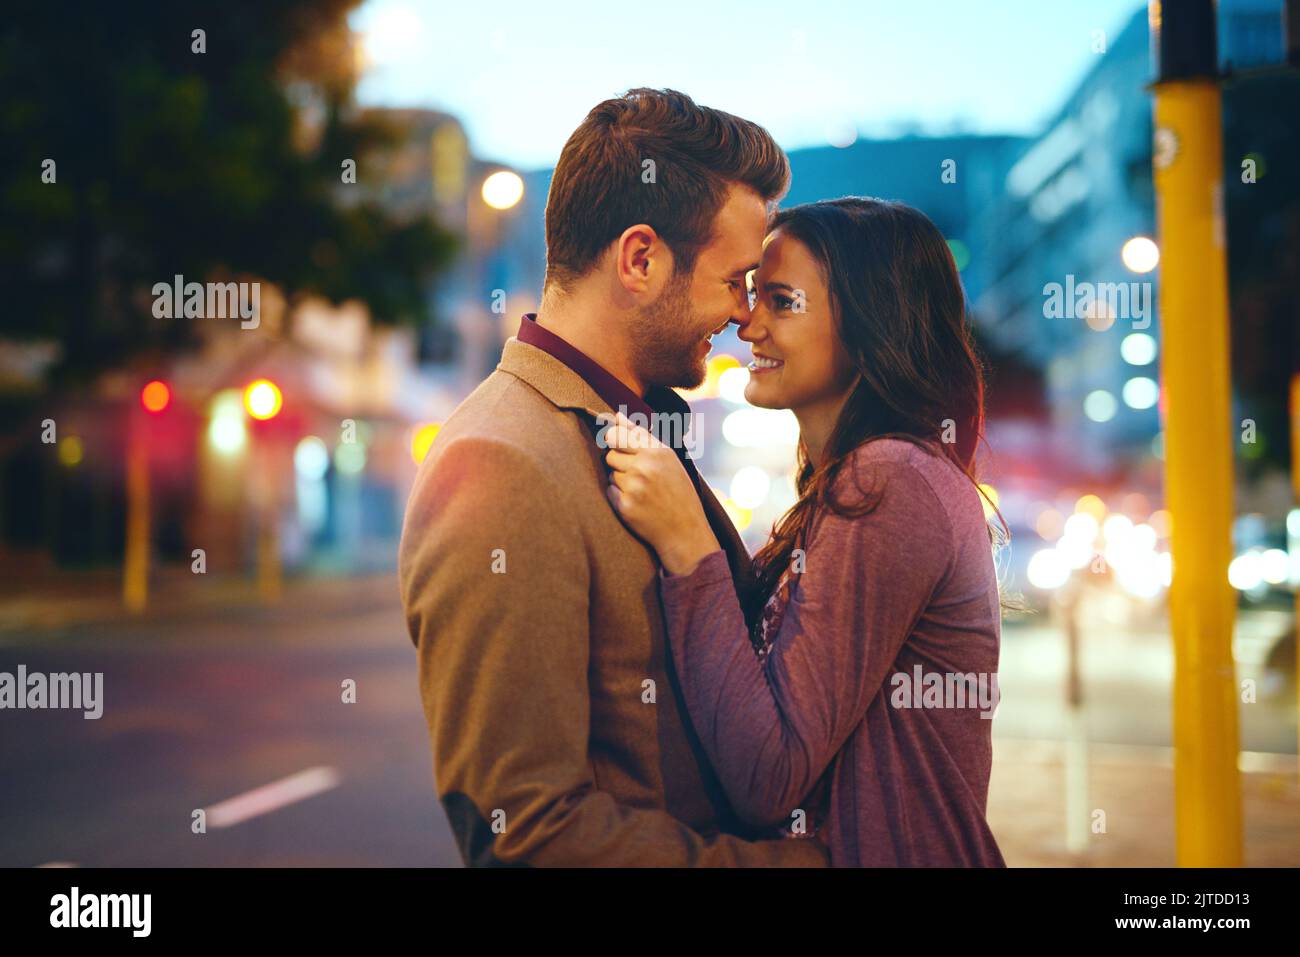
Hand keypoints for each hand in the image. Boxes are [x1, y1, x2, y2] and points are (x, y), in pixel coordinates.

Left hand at [602, 411, 721, 575]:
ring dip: (619, 480)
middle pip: (610, 454)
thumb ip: (640, 435)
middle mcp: (644, 466)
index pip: (616, 434)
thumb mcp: (667, 458)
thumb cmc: (677, 491)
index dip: (615, 440)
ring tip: (640, 490)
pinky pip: (609, 491)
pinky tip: (636, 502)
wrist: (684, 531)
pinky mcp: (625, 506)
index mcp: (656, 451)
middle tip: (635, 473)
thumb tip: (617, 415)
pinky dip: (617, 496)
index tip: (621, 448)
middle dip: (617, 461)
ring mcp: (634, 487)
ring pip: (609, 474)